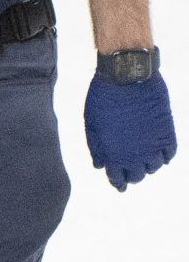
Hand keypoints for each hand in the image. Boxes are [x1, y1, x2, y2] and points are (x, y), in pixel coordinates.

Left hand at [85, 70, 176, 189]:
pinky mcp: (167, 132)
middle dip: (133, 175)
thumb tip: (101, 166)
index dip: (118, 182)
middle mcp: (135, 154)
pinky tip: (159, 152)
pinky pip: (170, 153)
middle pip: (138, 176)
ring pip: (155, 167)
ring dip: (149, 166)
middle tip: (132, 171)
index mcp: (113, 154)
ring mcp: (153, 144)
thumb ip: (97, 148)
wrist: (127, 77)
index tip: (120, 184)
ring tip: (145, 160)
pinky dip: (165, 156)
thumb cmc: (103, 99)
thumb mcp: (92, 125)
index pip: (117, 179)